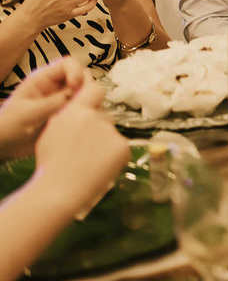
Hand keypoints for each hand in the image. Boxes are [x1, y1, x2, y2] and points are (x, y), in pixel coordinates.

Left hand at [0, 58, 87, 157]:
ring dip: (87, 102)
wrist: (5, 147)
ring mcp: (64, 101)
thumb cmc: (9, 127)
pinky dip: (87, 114)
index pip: (68, 64)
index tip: (76, 86)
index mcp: (43, 80)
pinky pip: (85, 109)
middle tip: (82, 104)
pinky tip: (79, 125)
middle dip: (86, 88)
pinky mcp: (69, 114)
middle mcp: (56, 87)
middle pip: (82, 77)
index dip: (76, 71)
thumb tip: (80, 93)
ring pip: (87, 93)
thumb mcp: (29, 113)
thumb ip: (54, 102)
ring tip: (79, 117)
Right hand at [32, 86, 127, 215]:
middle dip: (98, 128)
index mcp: (76, 112)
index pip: (94, 90)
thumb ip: (67, 116)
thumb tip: (79, 105)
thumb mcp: (51, 132)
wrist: (59, 191)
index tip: (96, 102)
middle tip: (85, 149)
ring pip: (111, 134)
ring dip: (104, 144)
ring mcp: (112, 133)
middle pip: (104, 117)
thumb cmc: (50, 164)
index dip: (96, 95)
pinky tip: (98, 168)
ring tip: (88, 162)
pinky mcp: (124, 147)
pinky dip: (112, 157)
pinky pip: (119, 148)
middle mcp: (97, 118)